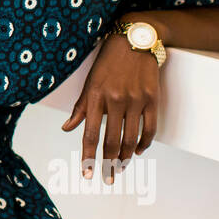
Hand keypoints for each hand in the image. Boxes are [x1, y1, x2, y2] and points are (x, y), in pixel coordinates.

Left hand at [60, 30, 159, 182]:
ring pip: (131, 139)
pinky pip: (150, 129)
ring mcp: (135, 100)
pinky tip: (139, 151)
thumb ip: (80, 108)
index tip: (87, 174)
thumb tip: (67, 128)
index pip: (90, 135)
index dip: (88, 157)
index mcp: (95, 97)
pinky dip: (145, 144)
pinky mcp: (152, 98)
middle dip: (109, 164)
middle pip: (112, 142)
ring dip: (126, 158)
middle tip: (108, 178)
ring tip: (121, 167)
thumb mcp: (89, 82)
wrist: (134, 40)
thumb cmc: (107, 62)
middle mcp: (115, 100)